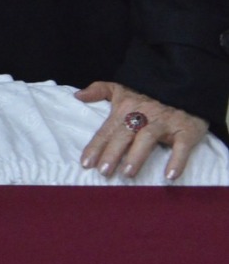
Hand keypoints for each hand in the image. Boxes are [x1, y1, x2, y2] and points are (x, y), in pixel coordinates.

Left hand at [75, 81, 209, 180]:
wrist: (184, 87)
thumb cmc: (148, 94)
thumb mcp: (122, 88)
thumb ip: (99, 90)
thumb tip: (78, 96)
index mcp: (125, 109)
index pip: (107, 130)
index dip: (96, 146)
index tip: (86, 164)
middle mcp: (143, 116)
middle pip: (124, 134)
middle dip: (112, 152)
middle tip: (103, 171)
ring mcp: (164, 123)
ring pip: (148, 138)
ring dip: (137, 155)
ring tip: (128, 173)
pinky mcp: (186, 130)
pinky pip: (182, 146)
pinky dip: (177, 160)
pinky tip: (170, 176)